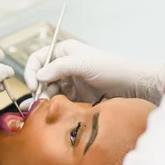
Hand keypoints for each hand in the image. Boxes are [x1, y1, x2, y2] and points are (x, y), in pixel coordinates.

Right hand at [21, 40, 164, 108]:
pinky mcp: (75, 96)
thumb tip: (38, 76)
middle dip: (36, 88)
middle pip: (41, 76)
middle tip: (37, 102)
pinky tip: (48, 112)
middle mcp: (64, 65)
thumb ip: (58, 68)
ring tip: (40, 109)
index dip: (32, 71)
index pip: (38, 58)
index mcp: (64, 52)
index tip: (33, 85)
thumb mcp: (82, 64)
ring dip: (43, 99)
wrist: (132, 86)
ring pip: (48, 90)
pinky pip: (58, 100)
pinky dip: (52, 106)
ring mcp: (69, 81)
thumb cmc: (110, 68)